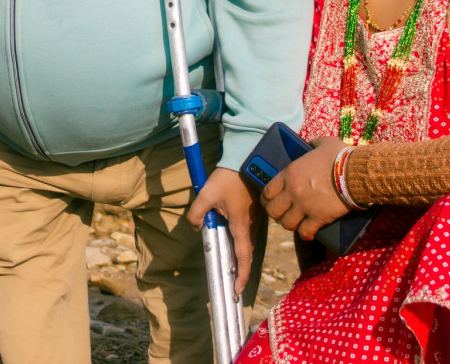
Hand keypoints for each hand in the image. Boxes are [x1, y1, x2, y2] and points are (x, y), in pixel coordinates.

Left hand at [186, 168, 264, 292]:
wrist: (245, 159)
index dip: (241, 276)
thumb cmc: (228, 178)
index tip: (237, 290)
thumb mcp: (206, 195)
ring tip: (230, 266)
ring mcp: (253, 219)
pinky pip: (246, 232)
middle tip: (232, 283)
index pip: (243, 257)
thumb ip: (197, 214)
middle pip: (245, 253)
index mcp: (241, 225)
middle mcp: (251, 225)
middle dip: (239, 269)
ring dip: (239, 255)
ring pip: (246, 242)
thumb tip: (196, 227)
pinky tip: (228, 239)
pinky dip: (239, 241)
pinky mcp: (252, 212)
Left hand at [261, 136, 349, 239]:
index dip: (266, 198)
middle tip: (283, 213)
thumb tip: (309, 143)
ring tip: (296, 223)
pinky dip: (305, 234)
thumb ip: (312, 143)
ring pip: (286, 223)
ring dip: (290, 224)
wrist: (356, 173)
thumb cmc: (340, 156)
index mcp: (289, 174)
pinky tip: (308, 234)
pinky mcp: (318, 218)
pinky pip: (305, 232)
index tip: (269, 201)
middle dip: (276, 214)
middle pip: (272, 210)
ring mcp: (304, 206)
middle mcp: (292, 191)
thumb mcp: (323, 143)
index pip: (267, 191)